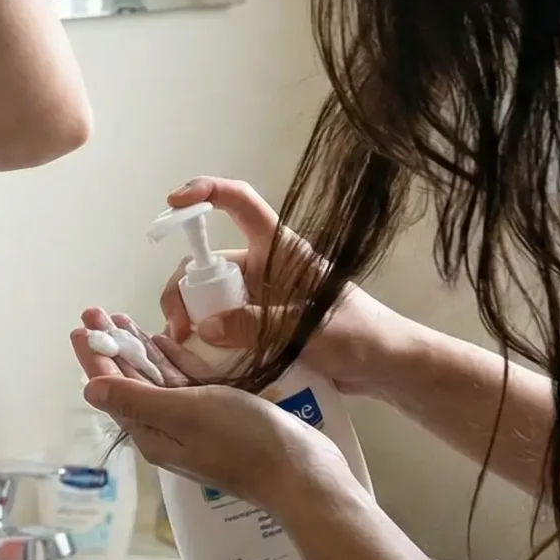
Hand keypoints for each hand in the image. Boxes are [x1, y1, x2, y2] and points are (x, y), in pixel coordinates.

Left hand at [70, 311, 358, 517]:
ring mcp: (194, 424)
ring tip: (121, 318)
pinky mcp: (219, 416)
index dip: (95, 355)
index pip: (112, 388)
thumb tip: (89, 388)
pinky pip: (185, 384)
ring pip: (156, 381)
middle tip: (96, 310)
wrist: (300, 474)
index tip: (81, 323)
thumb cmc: (242, 440)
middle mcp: (167, 430)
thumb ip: (137, 399)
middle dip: (112, 346)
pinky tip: (164, 342)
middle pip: (130, 382)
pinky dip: (171, 361)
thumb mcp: (184, 414)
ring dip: (138, 350)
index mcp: (152, 433)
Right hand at [158, 177, 416, 398]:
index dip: (206, 191)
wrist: (386, 367)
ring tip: (184, 350)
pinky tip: (196, 361)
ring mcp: (260, 299)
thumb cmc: (361, 334)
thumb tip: (206, 327)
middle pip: (210, 264)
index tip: (174, 203)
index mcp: (281, 250)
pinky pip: (223, 327)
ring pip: (211, 298)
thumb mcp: (309, 330)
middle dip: (185, 290)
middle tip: (178, 329)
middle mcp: (265, 268)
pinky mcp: (260, 328)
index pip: (241, 203)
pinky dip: (206, 341)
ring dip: (193, 319)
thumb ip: (259, 326)